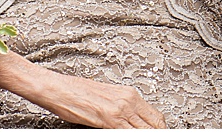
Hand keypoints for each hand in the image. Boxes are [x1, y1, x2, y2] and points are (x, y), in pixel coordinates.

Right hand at [41, 74, 166, 128]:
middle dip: (159, 134)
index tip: (162, 135)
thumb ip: (123, 109)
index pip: (156, 116)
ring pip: (145, 130)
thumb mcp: (107, 98)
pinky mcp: (108, 119)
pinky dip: (133, 138)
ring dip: (148, 137)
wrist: (59, 88)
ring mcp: (120, 109)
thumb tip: (133, 122)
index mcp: (129, 94)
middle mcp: (128, 100)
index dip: (161, 129)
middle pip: (155, 124)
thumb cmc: (78, 92)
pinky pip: (128, 134)